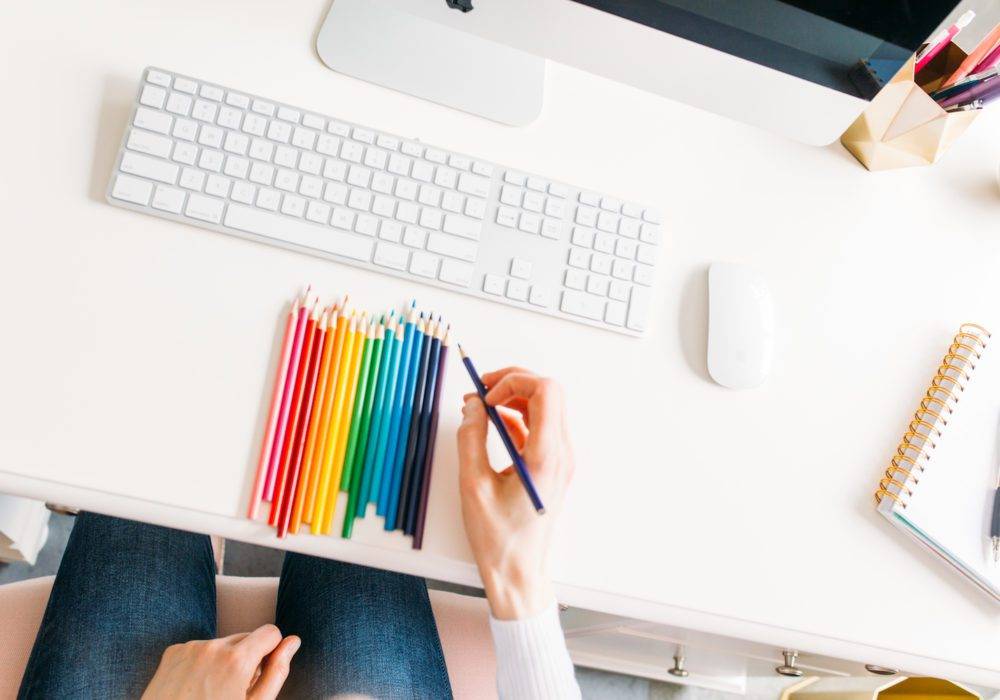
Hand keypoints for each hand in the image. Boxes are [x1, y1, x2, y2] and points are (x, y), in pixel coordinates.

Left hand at [142, 624, 299, 699]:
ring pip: (222, 643)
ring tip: (212, 691)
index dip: (271, 652)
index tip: (261, 672)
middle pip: (246, 637)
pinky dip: (202, 662)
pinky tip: (195, 687)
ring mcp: (190, 648)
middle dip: (247, 657)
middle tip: (235, 690)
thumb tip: (292, 642)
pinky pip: (200, 648)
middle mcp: (213, 647)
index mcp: (237, 660)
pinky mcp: (173, 652)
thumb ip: (278, 671)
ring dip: (224, 660)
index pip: (270, 632)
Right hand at [457, 367, 573, 619]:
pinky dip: (518, 416)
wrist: (519, 574)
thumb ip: (470, 438)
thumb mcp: (473, 485)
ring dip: (515, 398)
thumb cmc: (498, 539)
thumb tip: (472, 405)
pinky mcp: (553, 466)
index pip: (545, 391)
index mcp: (546, 457)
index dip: (512, 382)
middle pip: (549, 393)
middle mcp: (561, 454)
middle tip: (481, 390)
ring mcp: (561, 460)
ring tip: (482, 405)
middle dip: (513, 382)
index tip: (485, 397)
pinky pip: (541, 427)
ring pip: (546, 407)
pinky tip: (493, 423)